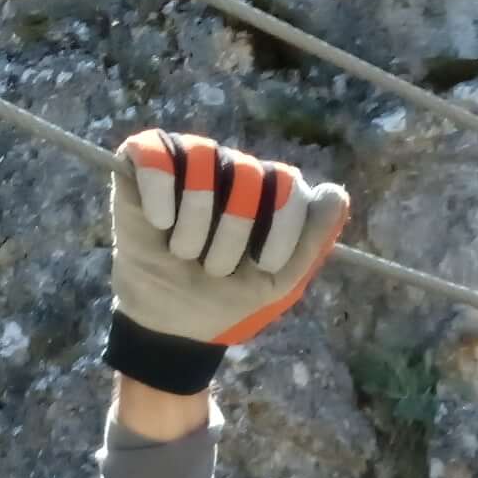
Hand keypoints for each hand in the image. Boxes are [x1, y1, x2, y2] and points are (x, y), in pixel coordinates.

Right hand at [106, 131, 351, 391]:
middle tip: (215, 269)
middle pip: (248, 174)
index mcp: (268, 192)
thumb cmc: (225, 300)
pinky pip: (155, 153)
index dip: (283, 226)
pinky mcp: (142, 159)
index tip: (267, 267)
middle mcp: (231, 168)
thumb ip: (310, 244)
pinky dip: (160, 194)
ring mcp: (188, 159)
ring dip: (196, 223)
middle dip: (234, 236)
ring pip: (203, 160)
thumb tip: (336, 195)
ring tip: (183, 253)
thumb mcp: (276, 284)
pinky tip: (160, 224)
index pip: (289, 183)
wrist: (169, 324)